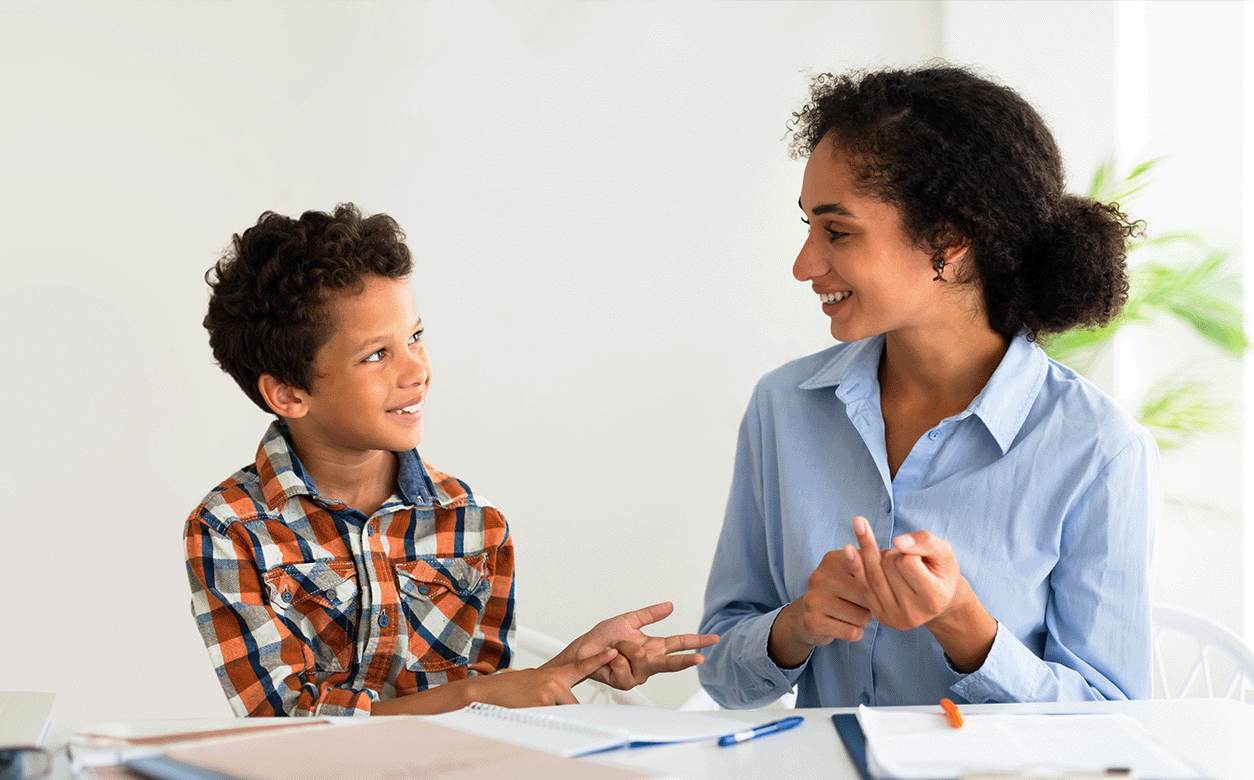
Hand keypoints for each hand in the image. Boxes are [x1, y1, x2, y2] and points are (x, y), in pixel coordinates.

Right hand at [469, 648, 619, 706]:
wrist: (488, 691)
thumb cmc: (510, 689)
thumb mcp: (534, 681)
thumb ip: (553, 686)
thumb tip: (562, 697)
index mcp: (554, 674)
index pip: (582, 666)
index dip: (599, 659)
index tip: (613, 651)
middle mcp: (555, 680)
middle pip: (574, 703)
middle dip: (563, 710)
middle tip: (543, 706)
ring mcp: (550, 690)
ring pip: (565, 711)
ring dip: (552, 715)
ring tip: (533, 707)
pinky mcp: (544, 701)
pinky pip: (554, 717)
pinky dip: (543, 719)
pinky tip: (529, 710)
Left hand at [547, 602, 719, 689]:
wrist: (583, 650)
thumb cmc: (602, 638)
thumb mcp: (629, 620)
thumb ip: (650, 614)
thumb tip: (670, 606)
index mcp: (653, 646)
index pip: (679, 643)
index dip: (697, 641)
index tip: (714, 639)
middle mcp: (649, 661)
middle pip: (673, 662)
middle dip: (686, 660)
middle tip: (699, 658)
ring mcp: (638, 673)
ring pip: (643, 659)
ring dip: (626, 648)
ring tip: (617, 646)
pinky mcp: (626, 681)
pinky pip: (625, 665)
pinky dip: (615, 657)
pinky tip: (610, 656)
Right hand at [768, 546, 872, 667]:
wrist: (809, 616)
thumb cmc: (841, 591)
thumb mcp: (853, 570)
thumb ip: (876, 560)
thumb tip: (902, 551)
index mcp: (833, 559)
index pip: (870, 571)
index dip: (879, 584)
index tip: (877, 588)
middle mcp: (820, 576)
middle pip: (868, 596)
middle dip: (870, 604)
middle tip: (859, 604)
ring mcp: (813, 599)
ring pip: (862, 617)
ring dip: (863, 620)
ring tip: (850, 614)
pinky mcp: (812, 621)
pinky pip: (851, 632)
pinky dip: (855, 633)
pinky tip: (845, 626)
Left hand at [844, 516, 996, 671]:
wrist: (939, 600)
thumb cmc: (941, 572)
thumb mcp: (944, 553)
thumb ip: (925, 542)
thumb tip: (897, 542)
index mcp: (934, 598)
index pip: (908, 562)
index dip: (908, 550)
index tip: (917, 552)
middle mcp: (914, 613)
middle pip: (888, 568)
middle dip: (891, 553)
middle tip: (903, 554)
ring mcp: (895, 618)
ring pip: (873, 576)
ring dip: (869, 553)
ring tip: (861, 526)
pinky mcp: (881, 617)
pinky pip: (864, 587)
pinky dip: (856, 566)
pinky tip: (848, 548)